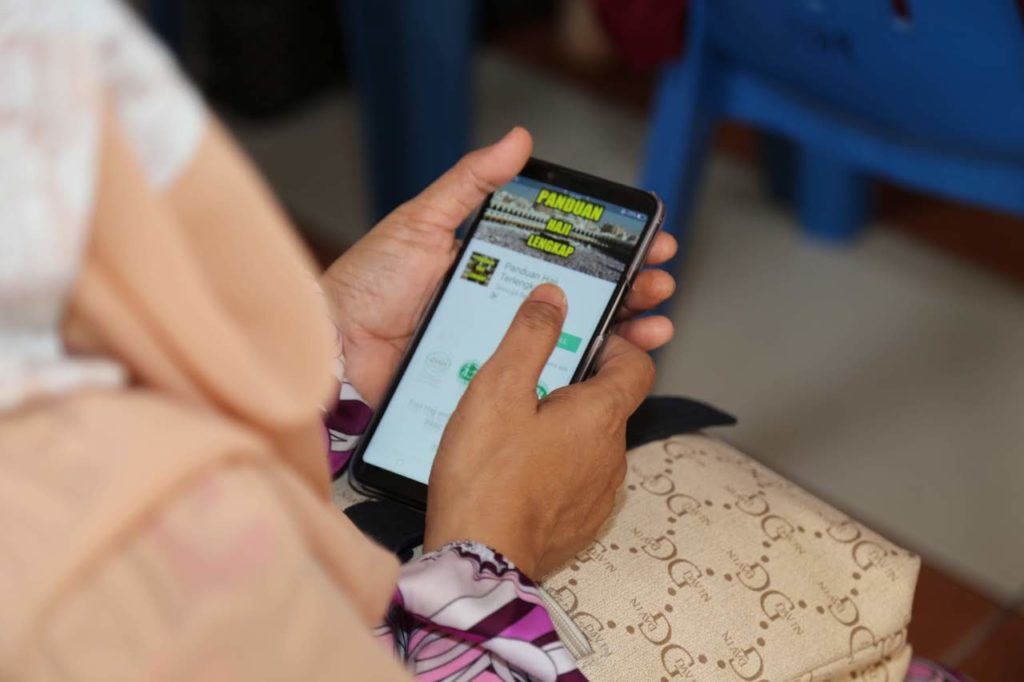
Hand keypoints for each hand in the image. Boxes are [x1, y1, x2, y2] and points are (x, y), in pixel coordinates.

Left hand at [320, 127, 676, 405]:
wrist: (335, 348)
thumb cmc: (371, 282)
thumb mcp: (424, 221)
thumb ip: (471, 183)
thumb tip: (518, 141)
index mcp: (494, 264)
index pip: (566, 254)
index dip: (611, 250)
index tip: (648, 243)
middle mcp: (504, 305)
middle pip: (581, 298)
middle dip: (630, 290)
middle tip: (659, 284)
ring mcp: (501, 347)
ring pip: (573, 340)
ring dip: (622, 332)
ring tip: (653, 325)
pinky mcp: (491, 384)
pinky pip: (543, 379)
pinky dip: (583, 373)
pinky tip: (614, 364)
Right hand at [424, 284, 653, 577]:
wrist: (479, 560)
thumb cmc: (486, 476)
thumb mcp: (498, 389)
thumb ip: (530, 337)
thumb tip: (553, 297)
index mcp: (600, 415)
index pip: (637, 364)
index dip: (617, 344)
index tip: (585, 340)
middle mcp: (612, 454)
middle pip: (612, 403)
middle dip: (578, 386)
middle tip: (533, 383)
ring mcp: (601, 492)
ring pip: (594, 442)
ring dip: (566, 429)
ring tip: (517, 428)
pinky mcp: (583, 522)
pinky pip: (580, 479)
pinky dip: (557, 466)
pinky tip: (518, 468)